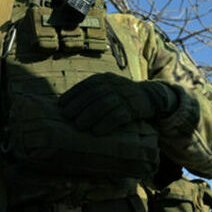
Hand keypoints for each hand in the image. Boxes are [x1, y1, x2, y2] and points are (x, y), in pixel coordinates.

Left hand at [59, 72, 177, 134]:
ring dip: (90, 115)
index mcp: (105, 79)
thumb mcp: (107, 88)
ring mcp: (125, 96)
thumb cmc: (120, 95)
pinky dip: (106, 124)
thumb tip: (65, 106)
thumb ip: (91, 94)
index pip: (86, 85)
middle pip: (94, 94)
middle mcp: (114, 85)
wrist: (150, 96)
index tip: (61, 104)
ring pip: (105, 104)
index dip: (73, 94)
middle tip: (67, 116)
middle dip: (78, 105)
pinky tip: (97, 131)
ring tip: (79, 126)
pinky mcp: (134, 108)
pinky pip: (119, 116)